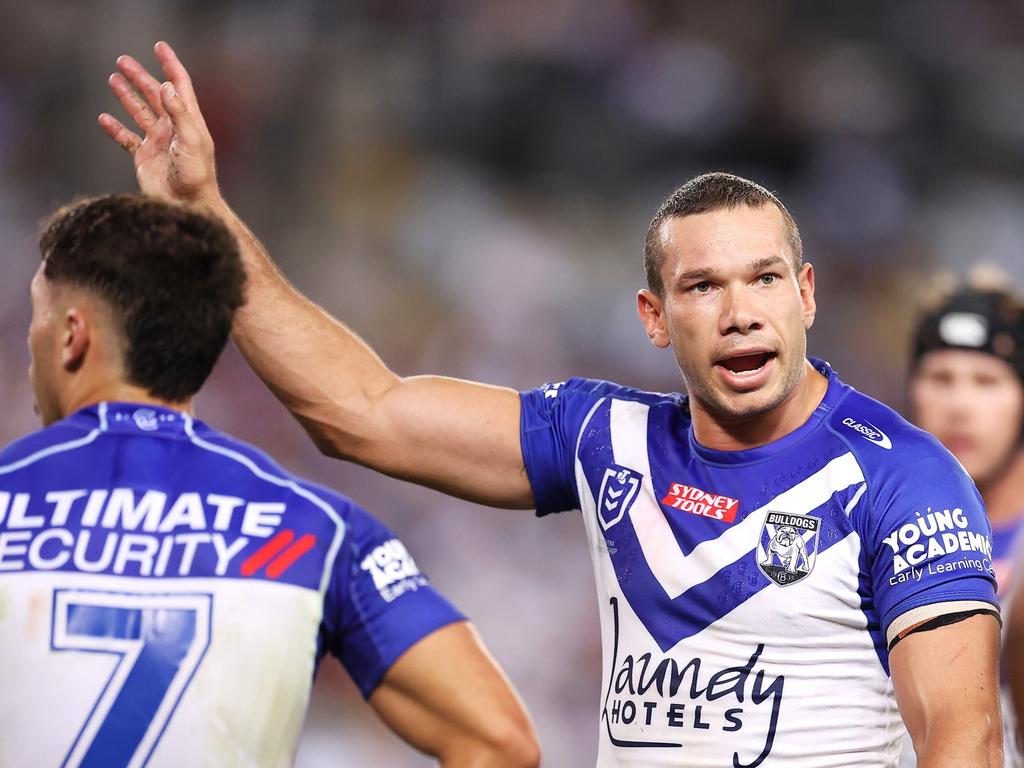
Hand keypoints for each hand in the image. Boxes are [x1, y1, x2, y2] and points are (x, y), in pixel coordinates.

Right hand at [99, 41, 220, 207]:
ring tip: (113, 79)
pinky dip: (115, 129)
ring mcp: (158, 142)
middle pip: (155, 95)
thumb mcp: (191, 140)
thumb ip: (178, 112)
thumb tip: (165, 85)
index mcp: (188, 120)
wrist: (187, 205)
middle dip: (139, 77)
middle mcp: (172, 128)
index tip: (159, 47)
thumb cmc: (195, 175)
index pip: (178, 85)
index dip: (170, 65)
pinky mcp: (145, 157)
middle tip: (122, 61)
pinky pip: (127, 138)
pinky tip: (104, 118)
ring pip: (140, 112)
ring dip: (127, 96)